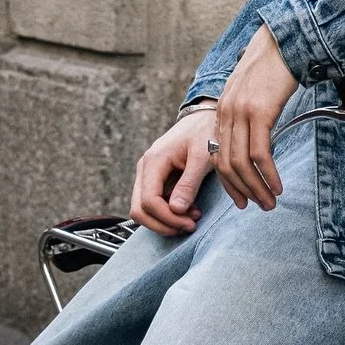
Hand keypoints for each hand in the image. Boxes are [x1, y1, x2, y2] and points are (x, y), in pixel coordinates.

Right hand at [131, 106, 218, 235]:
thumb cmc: (205, 132)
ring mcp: (148, 175)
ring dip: (166, 221)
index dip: (168, 218)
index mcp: (154, 161)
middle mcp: (145, 169)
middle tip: (190, 226)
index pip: (148, 201)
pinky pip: (153, 205)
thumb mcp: (202, 157)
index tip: (191, 223)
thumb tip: (177, 209)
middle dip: (164, 224)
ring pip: (143, 210)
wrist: (203, 118)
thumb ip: (189, 183)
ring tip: (192, 218)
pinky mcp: (155, 180)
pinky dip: (168, 214)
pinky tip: (190, 211)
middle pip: (139, 210)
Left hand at [213, 24, 298, 210]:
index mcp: (222, 111)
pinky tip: (277, 185)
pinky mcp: (259, 111)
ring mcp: (241, 113)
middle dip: (242, 191)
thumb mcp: (253, 93)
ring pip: (241, 163)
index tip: (241, 199)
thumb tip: (258, 141)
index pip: (217, 156)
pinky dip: (268, 175)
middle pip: (226, 165)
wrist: (284, 40)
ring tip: (270, 202)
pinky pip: (260, 153)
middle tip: (258, 206)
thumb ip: (249, 116)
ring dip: (256, 188)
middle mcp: (226, 114)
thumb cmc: (274, 67)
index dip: (228, 183)